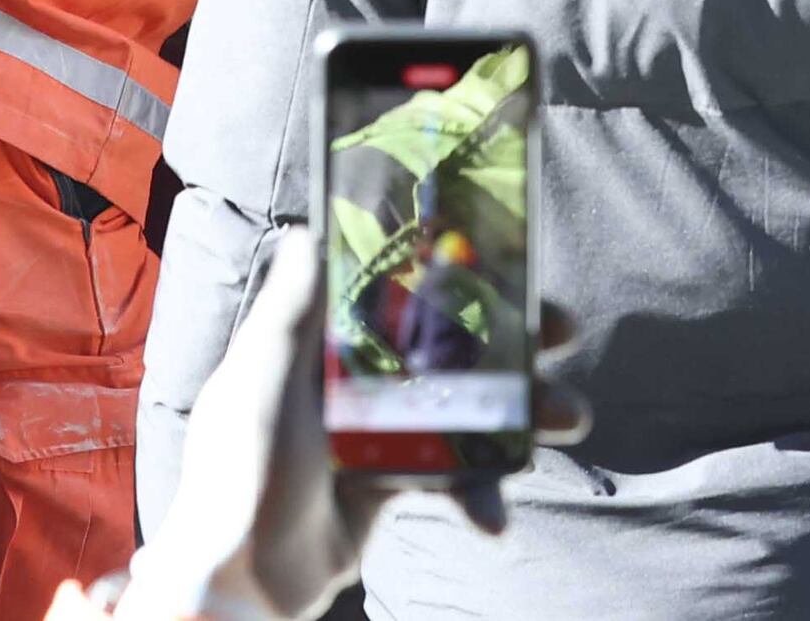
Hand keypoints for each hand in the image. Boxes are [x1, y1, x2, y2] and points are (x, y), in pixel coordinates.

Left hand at [105, 224, 585, 620]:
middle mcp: (349, 378)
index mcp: (318, 342)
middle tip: (563, 334)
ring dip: (515, 415)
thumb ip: (289, 310)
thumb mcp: (260, 380)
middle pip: (441, 345)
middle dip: (506, 341)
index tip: (509, 263)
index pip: (395, 292)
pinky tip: (494, 518)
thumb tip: (305, 230)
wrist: (245, 578)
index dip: (452, 275)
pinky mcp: (388, 483)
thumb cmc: (241, 471)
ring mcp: (374, 432)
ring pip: (458, 409)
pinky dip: (477, 494)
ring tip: (568, 419)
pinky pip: (447, 477)